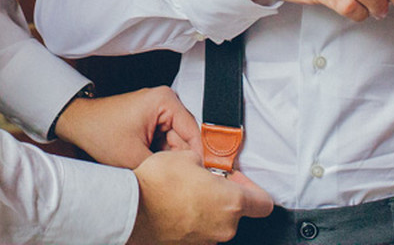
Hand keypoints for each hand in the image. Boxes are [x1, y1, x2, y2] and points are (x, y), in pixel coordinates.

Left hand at [53, 86, 200, 168]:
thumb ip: (163, 169)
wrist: (78, 124)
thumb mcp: (133, 157)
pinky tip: (145, 160)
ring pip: (175, 142)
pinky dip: (158, 153)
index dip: (196, 157)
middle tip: (162, 172)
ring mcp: (159, 110)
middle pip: (185, 137)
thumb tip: (183, 180)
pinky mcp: (152, 119)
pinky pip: (165, 140)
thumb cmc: (99, 130)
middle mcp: (166, 101)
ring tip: (147, 164)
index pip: (194, 132)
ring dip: (165, 157)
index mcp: (166, 101)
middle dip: (175, 158)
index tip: (196, 176)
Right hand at [127, 151, 273, 244]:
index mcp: (232, 203)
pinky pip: (198, 231)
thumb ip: (204, 163)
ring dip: (206, 208)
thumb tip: (202, 166)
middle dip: (223, 195)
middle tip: (205, 180)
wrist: (130, 209)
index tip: (239, 180)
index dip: (253, 189)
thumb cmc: (157, 185)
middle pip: (236, 212)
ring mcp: (206, 241)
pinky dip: (191, 220)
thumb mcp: (186, 157)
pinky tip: (175, 206)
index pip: (263, 203)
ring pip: (216, 222)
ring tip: (185, 193)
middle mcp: (224, 227)